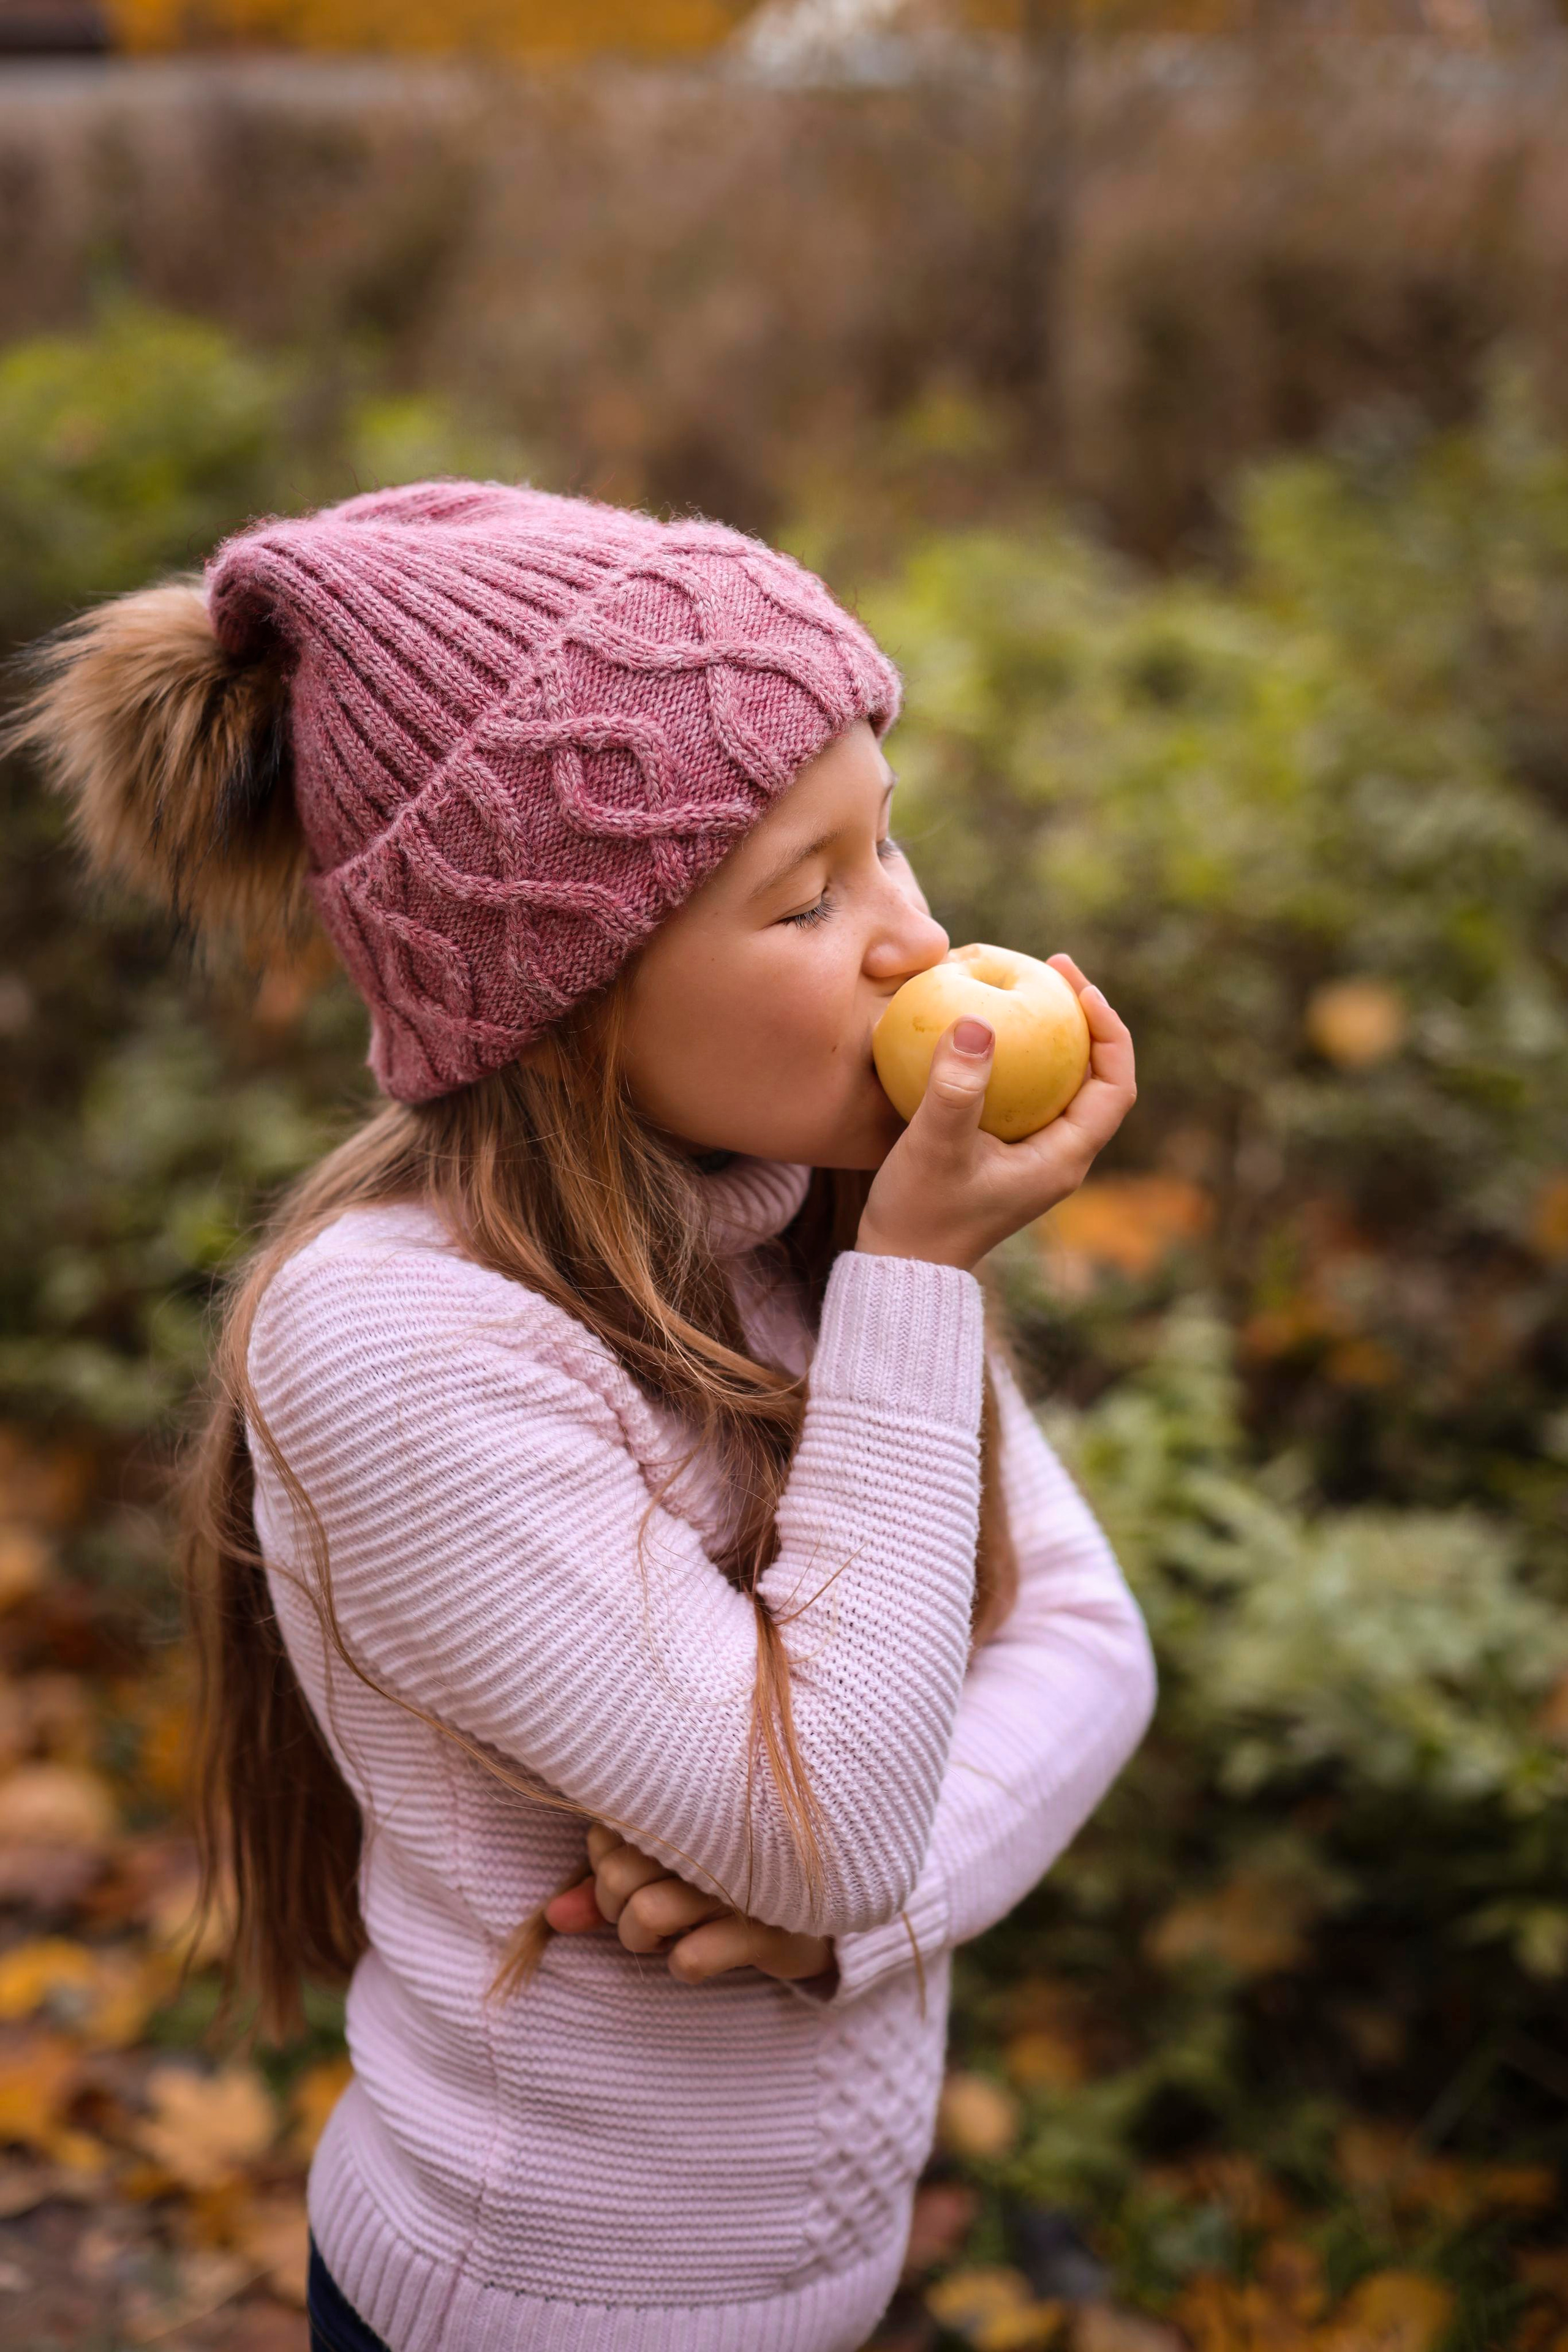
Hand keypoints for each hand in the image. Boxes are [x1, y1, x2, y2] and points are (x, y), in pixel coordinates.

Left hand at [543, 1824, 837, 1990]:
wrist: (828, 1903)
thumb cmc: (729, 1877)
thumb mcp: (664, 1878)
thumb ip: (603, 1890)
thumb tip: (551, 1920)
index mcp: (686, 1806)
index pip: (602, 1840)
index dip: (603, 1871)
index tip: (633, 1878)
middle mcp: (712, 1836)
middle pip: (615, 1880)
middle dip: (616, 1912)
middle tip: (647, 1913)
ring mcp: (741, 1880)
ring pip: (643, 1917)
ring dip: (644, 1941)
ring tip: (671, 1935)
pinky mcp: (770, 1927)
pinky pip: (690, 1959)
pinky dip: (687, 1964)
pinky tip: (705, 1954)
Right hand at [856, 954, 1134, 1273]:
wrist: (901, 1266)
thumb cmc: (921, 1213)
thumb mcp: (935, 1148)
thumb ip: (956, 1089)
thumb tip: (976, 1022)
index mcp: (1065, 1158)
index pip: (1115, 1085)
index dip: (1110, 1030)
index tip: (1080, 987)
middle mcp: (1060, 1156)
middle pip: (1094, 1076)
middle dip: (1081, 1020)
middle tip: (1051, 969)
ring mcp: (1034, 1156)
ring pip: (1059, 1083)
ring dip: (1049, 1036)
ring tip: (1022, 990)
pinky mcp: (1006, 1154)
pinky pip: (1026, 1092)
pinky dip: (1017, 1058)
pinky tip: (981, 1031)